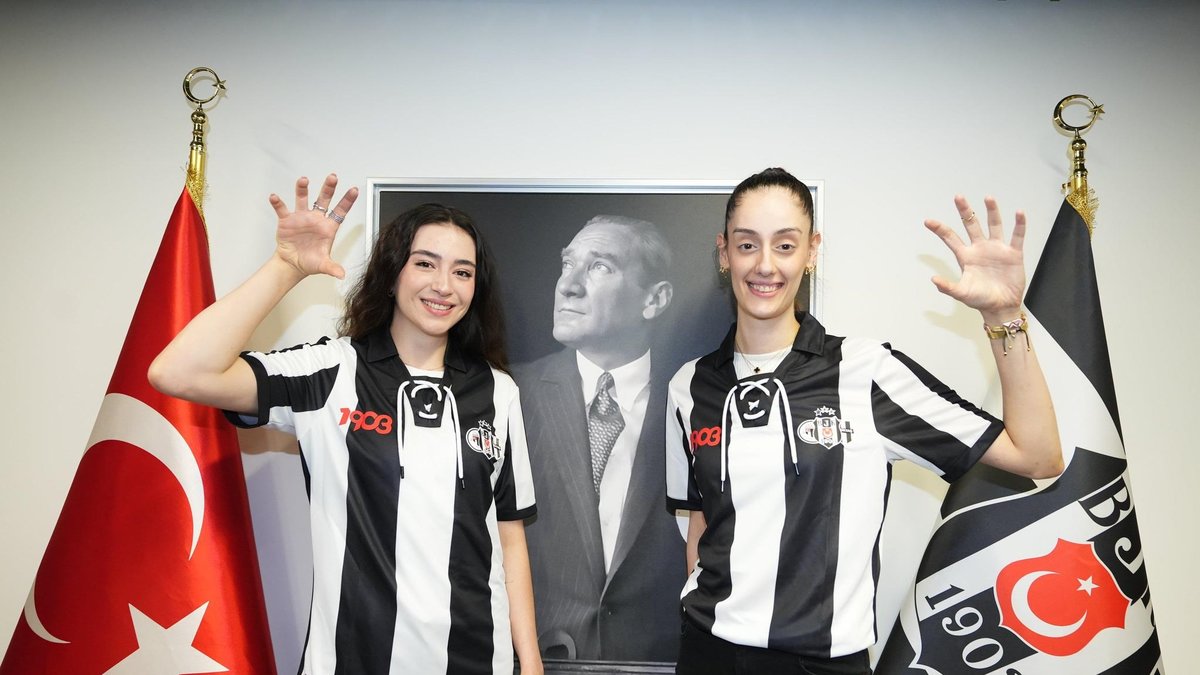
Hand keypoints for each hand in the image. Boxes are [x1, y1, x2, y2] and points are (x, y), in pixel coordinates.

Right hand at [270, 174, 358, 278]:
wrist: (292, 264)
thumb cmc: (310, 262)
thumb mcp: (323, 265)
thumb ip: (332, 267)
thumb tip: (341, 275)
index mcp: (328, 227)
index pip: (340, 211)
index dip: (347, 201)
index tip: (354, 190)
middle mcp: (316, 219)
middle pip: (323, 199)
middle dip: (328, 188)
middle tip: (333, 177)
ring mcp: (301, 217)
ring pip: (302, 199)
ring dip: (302, 189)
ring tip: (303, 180)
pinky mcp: (286, 220)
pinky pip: (282, 209)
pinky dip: (278, 203)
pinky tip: (274, 198)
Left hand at [925, 195, 1025, 317]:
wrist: (1001, 307)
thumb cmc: (980, 300)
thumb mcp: (962, 293)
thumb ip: (948, 287)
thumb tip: (933, 280)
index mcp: (965, 256)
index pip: (950, 238)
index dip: (940, 229)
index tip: (928, 221)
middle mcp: (980, 248)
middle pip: (971, 224)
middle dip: (965, 211)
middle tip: (958, 197)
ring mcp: (997, 249)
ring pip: (994, 225)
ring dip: (992, 211)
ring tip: (988, 198)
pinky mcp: (1013, 253)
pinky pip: (1017, 236)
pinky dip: (1019, 225)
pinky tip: (1019, 213)